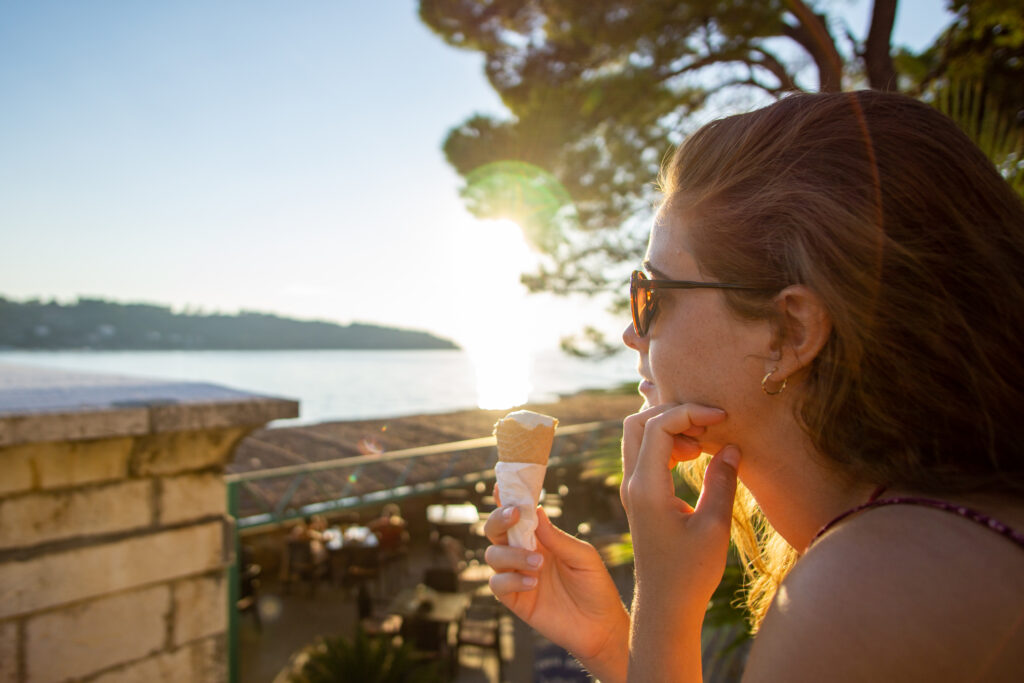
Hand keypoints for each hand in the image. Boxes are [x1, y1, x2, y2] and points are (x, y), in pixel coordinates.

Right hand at [484, 492, 629, 682]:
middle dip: (499, 519)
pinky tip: (533, 583)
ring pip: (493, 555)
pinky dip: (511, 579)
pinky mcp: (515, 599)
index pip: (517, 514)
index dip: (506, 498)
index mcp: (541, 538)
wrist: (601, 627)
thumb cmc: (596, 586)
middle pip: (495, 530)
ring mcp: (517, 575)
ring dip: (512, 554)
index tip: (501, 485)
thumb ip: (557, 538)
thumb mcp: (583, 556)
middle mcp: (524, 553)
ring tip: (538, 564)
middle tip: (515, 515)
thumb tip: (536, 511)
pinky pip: (498, 583)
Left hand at [620, 403, 740, 680]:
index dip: (689, 412)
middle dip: (674, 413)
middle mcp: (632, 483)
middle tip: (709, 425)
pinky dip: (668, 444)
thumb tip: (731, 446)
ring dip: (670, 428)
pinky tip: (695, 456)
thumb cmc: (691, 573)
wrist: (666, 604)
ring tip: (704, 442)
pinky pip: (645, 454)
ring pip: (639, 436)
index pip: (657, 427)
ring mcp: (632, 489)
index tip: (721, 417)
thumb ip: (721, 481)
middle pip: (638, 423)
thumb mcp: (714, 526)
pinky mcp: (639, 496)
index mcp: (646, 488)